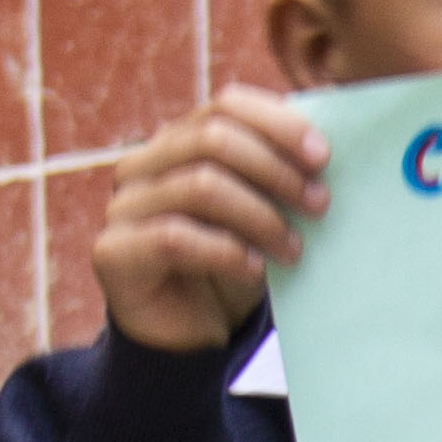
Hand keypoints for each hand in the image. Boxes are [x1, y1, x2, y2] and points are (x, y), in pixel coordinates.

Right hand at [95, 87, 325, 351]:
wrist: (193, 336)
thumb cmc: (234, 265)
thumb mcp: (264, 214)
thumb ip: (282, 177)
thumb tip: (328, 151)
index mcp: (180, 142)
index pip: (227, 105)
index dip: (278, 124)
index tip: (323, 157)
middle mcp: (144, 164)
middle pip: (213, 138)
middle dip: (276, 170)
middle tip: (319, 205)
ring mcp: (123, 206)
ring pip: (200, 186)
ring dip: (260, 217)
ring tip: (294, 249)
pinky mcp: (113, 252)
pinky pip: (175, 237)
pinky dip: (227, 251)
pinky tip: (256, 268)